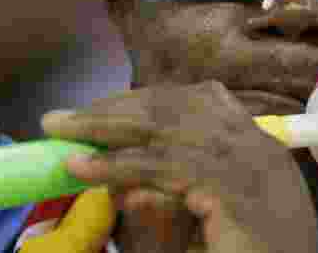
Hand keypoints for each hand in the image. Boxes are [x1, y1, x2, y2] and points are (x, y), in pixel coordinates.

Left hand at [42, 81, 317, 252]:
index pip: (199, 101)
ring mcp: (248, 165)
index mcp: (259, 146)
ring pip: (165, 129)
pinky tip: (81, 167)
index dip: (145, 101)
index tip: (102, 110)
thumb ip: (184, 190)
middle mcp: (256, 146)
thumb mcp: (218, 216)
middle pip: (177, 107)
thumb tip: (130, 185)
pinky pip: (163, 167)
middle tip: (63, 118)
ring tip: (58, 130)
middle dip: (115, 107)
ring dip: (104, 127)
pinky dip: (116, 164)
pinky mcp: (232, 191)